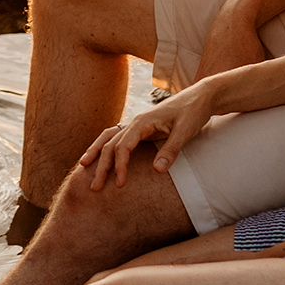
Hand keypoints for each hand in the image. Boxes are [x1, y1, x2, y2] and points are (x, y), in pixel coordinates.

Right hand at [76, 77, 220, 190]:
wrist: (201, 97)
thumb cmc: (193, 112)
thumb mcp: (186, 131)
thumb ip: (171, 150)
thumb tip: (157, 170)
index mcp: (142, 122)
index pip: (122, 146)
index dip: (119, 166)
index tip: (120, 184)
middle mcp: (136, 122)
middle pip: (110, 144)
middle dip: (101, 166)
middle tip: (94, 187)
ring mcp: (137, 125)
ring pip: (109, 138)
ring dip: (97, 153)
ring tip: (84, 167)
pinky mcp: (142, 129)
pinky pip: (118, 138)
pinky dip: (106, 146)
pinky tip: (101, 156)